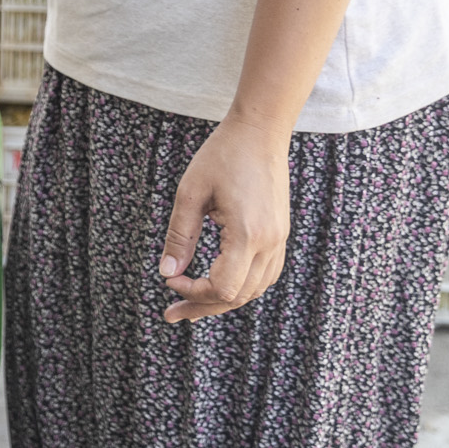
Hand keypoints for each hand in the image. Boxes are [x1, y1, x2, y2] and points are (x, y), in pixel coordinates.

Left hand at [158, 118, 293, 321]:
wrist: (259, 133)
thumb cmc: (221, 156)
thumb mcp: (190, 193)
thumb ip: (180, 236)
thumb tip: (167, 274)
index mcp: (247, 234)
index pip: (223, 287)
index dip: (193, 292)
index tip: (170, 279)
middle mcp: (270, 243)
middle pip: (239, 295)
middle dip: (202, 306)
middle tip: (171, 314)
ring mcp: (280, 240)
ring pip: (254, 290)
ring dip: (222, 300)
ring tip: (190, 304)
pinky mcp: (281, 235)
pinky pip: (265, 275)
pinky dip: (241, 286)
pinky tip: (218, 284)